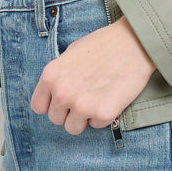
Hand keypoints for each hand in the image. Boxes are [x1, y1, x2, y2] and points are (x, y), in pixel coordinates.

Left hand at [30, 16, 155, 134]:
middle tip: (85, 95)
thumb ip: (59, 76)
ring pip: (73, 128)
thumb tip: (55, 92)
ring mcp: (82, 105)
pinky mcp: (103, 114)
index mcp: (51, 76)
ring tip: (96, 98)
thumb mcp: (70, 54)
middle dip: (69, 111)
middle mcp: (63, 93)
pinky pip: (96, 125)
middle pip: (56, 119)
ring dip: (84, 118)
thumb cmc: (103, 44)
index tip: (62, 100)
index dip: (51, 103)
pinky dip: (103, 115)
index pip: (38, 106)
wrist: (133, 42)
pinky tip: (110, 97)